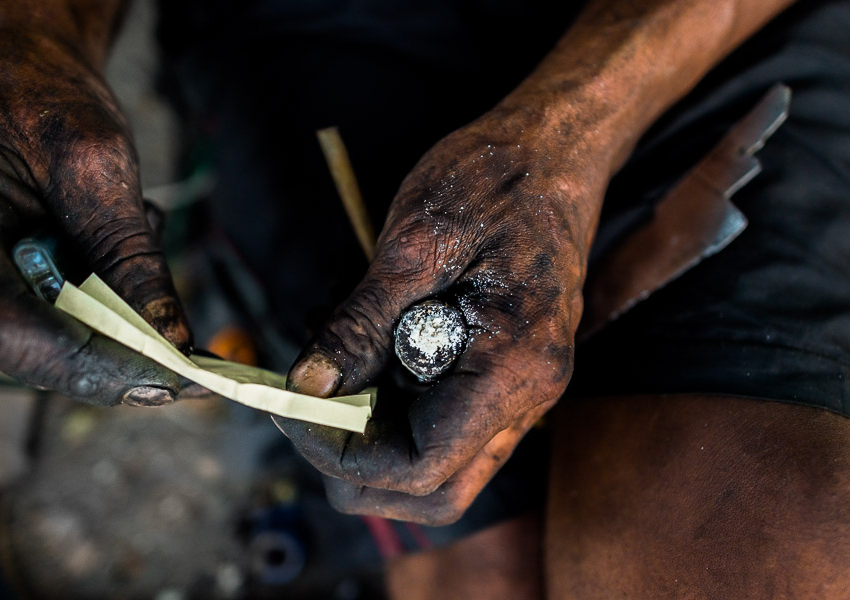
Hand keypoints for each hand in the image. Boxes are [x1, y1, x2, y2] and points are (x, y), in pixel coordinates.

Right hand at [0, 29, 190, 405]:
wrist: (16, 68)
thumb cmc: (38, 96)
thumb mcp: (94, 166)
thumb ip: (129, 255)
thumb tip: (170, 336)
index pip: (4, 331)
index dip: (90, 365)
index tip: (168, 378)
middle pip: (29, 351)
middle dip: (117, 353)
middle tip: (185, 354)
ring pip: (50, 343)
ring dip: (116, 315)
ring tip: (130, 227)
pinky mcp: (0, 285)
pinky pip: (56, 319)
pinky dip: (106, 298)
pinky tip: (111, 239)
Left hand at [276, 105, 606, 524]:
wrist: (554, 151)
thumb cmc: (494, 180)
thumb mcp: (414, 242)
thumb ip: (359, 324)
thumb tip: (307, 385)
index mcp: (514, 365)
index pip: (422, 465)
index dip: (346, 456)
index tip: (295, 411)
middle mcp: (529, 394)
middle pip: (436, 489)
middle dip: (358, 471)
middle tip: (306, 414)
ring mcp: (522, 390)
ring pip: (441, 466)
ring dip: (374, 445)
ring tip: (331, 380)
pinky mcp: (505, 375)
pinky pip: (446, 426)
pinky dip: (394, 414)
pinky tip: (364, 361)